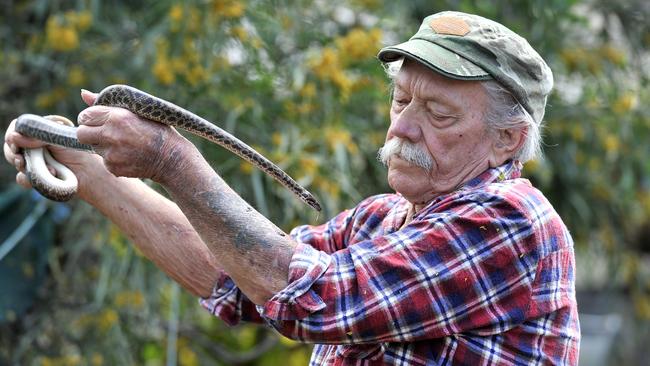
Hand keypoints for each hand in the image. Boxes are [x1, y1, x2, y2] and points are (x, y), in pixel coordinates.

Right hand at [4, 104, 103, 199]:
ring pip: (16, 163)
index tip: (15, 142)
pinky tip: (45, 176)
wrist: (88, 171)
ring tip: (39, 167)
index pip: (15, 130)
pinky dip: (29, 179)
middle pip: (11, 148)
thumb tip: (14, 137)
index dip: (12, 136)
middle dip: (13, 154)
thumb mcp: (56, 137)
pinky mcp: (36, 178)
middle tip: (21, 159)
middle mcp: (32, 146)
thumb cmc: (76, 150)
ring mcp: (33, 162)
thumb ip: (36, 135)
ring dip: (24, 166)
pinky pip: (22, 179)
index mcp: (37, 132)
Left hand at [76, 90, 192, 183]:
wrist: (171, 158)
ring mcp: (111, 153)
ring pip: (94, 148)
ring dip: (104, 146)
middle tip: (104, 134)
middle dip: (89, 133)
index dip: (90, 119)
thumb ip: (107, 103)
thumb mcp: (136, 111)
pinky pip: (105, 161)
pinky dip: (114, 159)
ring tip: (124, 145)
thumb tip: (83, 93)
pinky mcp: (113, 167)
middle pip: (81, 133)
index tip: (99, 121)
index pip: (85, 116)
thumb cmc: (157, 130)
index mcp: (117, 116)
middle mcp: (110, 134)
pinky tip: (129, 156)